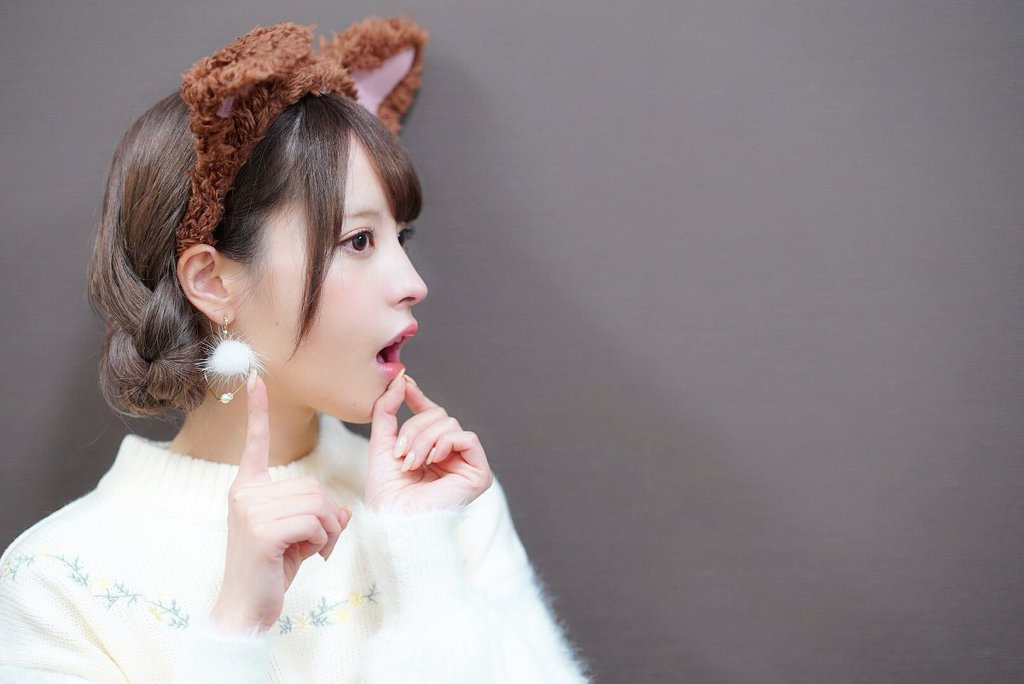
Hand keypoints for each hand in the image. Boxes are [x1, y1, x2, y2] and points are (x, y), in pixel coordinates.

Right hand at [210, 370, 351, 633]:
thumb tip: (342, 510)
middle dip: (328, 517)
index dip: (258, 410)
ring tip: (311, 552)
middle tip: (317, 544)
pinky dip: (322, 541)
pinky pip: (315, 521)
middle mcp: (245, 493)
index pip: (254, 443)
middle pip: (314, 485)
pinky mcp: (261, 530)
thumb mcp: (298, 534)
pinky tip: (309, 558)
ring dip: (327, 532)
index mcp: (248, 488)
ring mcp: (251, 510)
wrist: (246, 610)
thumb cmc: (272, 570)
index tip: (255, 377)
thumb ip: (315, 512)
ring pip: (318, 503)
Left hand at [364, 373, 492, 513]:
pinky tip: (433, 460)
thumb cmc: (386, 494)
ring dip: (425, 440)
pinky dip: (446, 443)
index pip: (431, 416)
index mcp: (431, 452)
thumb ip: (387, 412)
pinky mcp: (479, 474)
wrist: (394, 520)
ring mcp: (466, 465)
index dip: (419, 398)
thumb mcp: (382, 445)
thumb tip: (401, 381)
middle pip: (440, 417)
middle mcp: (451, 457)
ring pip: (450, 425)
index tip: (404, 383)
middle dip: (416, 429)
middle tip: (401, 453)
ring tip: (412, 463)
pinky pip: (468, 438)